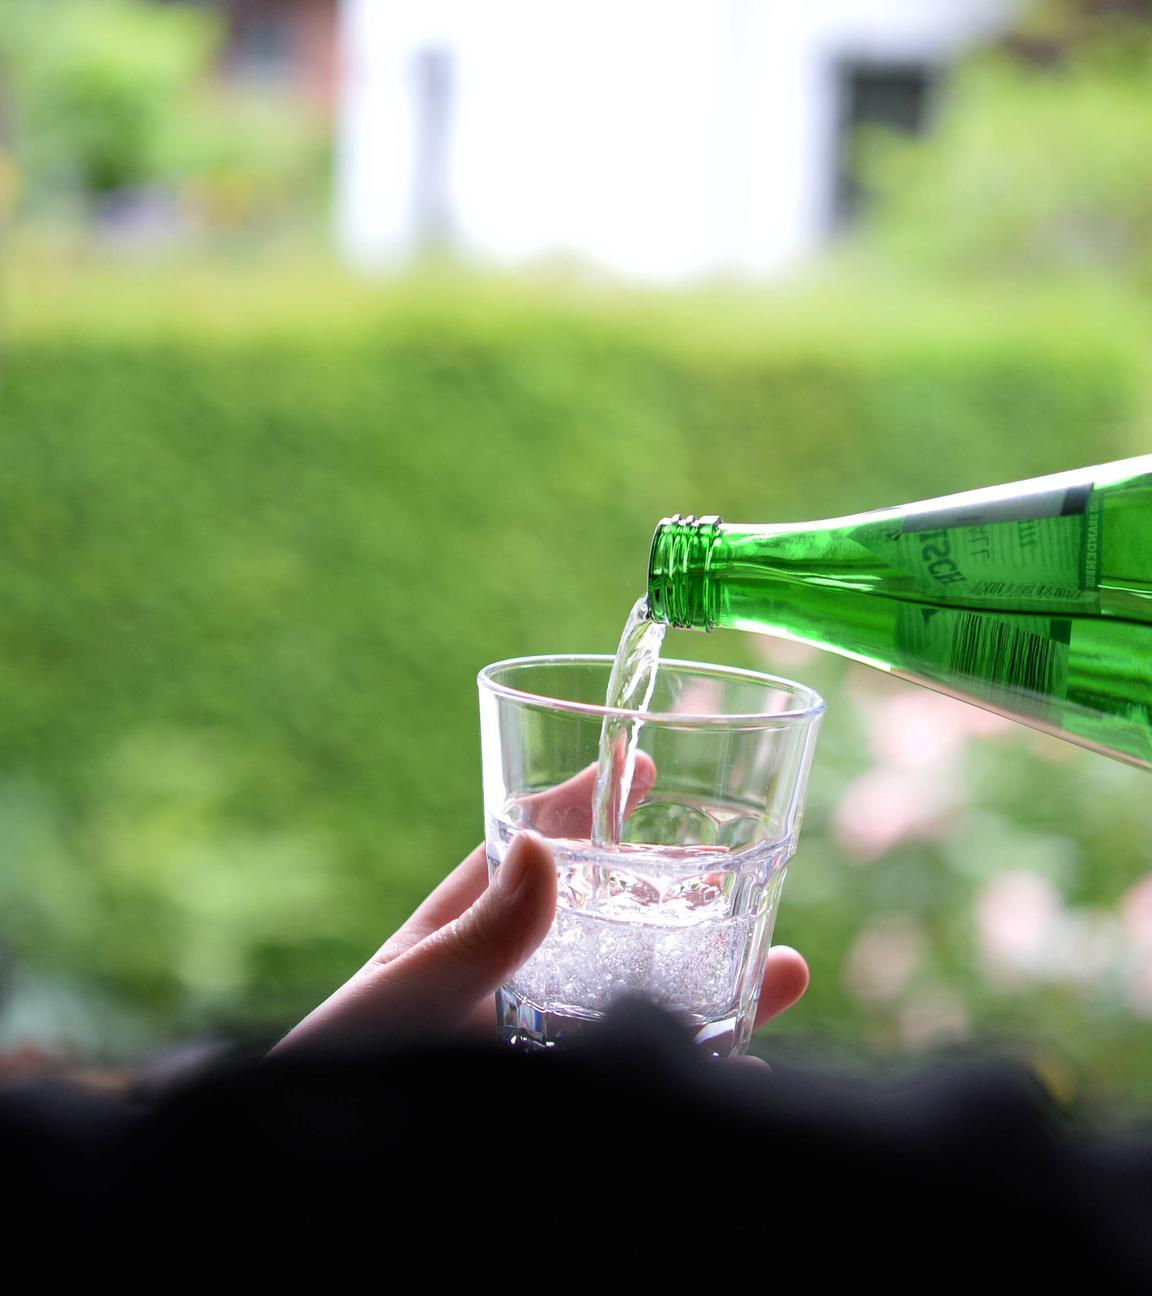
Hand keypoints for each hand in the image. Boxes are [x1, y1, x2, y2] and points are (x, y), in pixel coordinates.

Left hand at [272, 756, 808, 1055]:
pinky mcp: (571, 1102)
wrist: (338, 1189)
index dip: (587, 805)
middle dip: (679, 894)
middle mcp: (518, 983)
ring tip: (786, 970)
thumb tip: (538, 846)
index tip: (639, 761)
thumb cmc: (345, 1075)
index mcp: (470, 935)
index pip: (535, 851)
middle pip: (612, 922)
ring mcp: (546, 1045)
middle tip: (741, 864)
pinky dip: (699, 1071)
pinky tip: (746, 1070)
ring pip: (644, 1001)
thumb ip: (471, 936)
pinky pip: (646, 1082)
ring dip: (717, 983)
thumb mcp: (403, 998)